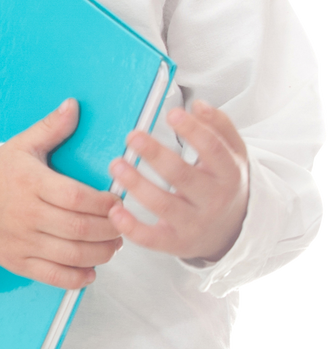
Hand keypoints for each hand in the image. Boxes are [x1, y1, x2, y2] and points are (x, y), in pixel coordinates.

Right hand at [0, 99, 123, 290]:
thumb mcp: (21, 146)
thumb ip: (51, 128)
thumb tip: (74, 105)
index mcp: (31, 183)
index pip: (77, 198)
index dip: (105, 203)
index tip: (118, 200)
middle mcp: (27, 215)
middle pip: (79, 228)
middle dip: (110, 229)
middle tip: (124, 224)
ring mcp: (22, 242)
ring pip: (71, 254)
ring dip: (101, 253)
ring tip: (113, 245)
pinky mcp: (18, 262)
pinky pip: (53, 276)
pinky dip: (76, 277)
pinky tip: (91, 270)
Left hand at [108, 101, 248, 263]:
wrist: (232, 230)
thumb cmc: (224, 182)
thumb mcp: (233, 154)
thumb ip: (220, 126)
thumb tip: (198, 105)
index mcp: (229, 174)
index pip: (213, 150)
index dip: (193, 131)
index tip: (171, 113)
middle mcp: (214, 201)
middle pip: (182, 176)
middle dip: (156, 155)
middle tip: (132, 135)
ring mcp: (194, 224)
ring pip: (163, 205)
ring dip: (137, 184)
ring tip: (116, 164)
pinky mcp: (176, 243)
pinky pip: (151, 238)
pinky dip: (131, 227)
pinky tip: (114, 210)